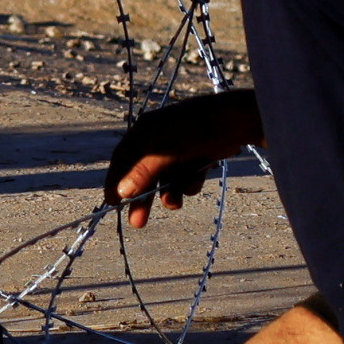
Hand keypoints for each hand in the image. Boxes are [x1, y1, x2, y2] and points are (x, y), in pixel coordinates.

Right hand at [104, 89, 262, 225]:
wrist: (232, 120)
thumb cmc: (190, 130)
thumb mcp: (162, 152)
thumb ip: (141, 172)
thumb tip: (120, 192)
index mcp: (144, 132)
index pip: (123, 159)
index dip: (116, 181)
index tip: (112, 203)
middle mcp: (158, 140)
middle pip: (144, 174)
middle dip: (143, 198)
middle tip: (138, 223)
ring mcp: (178, 150)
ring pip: (167, 179)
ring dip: (170, 193)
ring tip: (174, 205)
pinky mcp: (196, 156)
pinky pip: (186, 177)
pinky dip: (188, 183)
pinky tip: (194, 183)